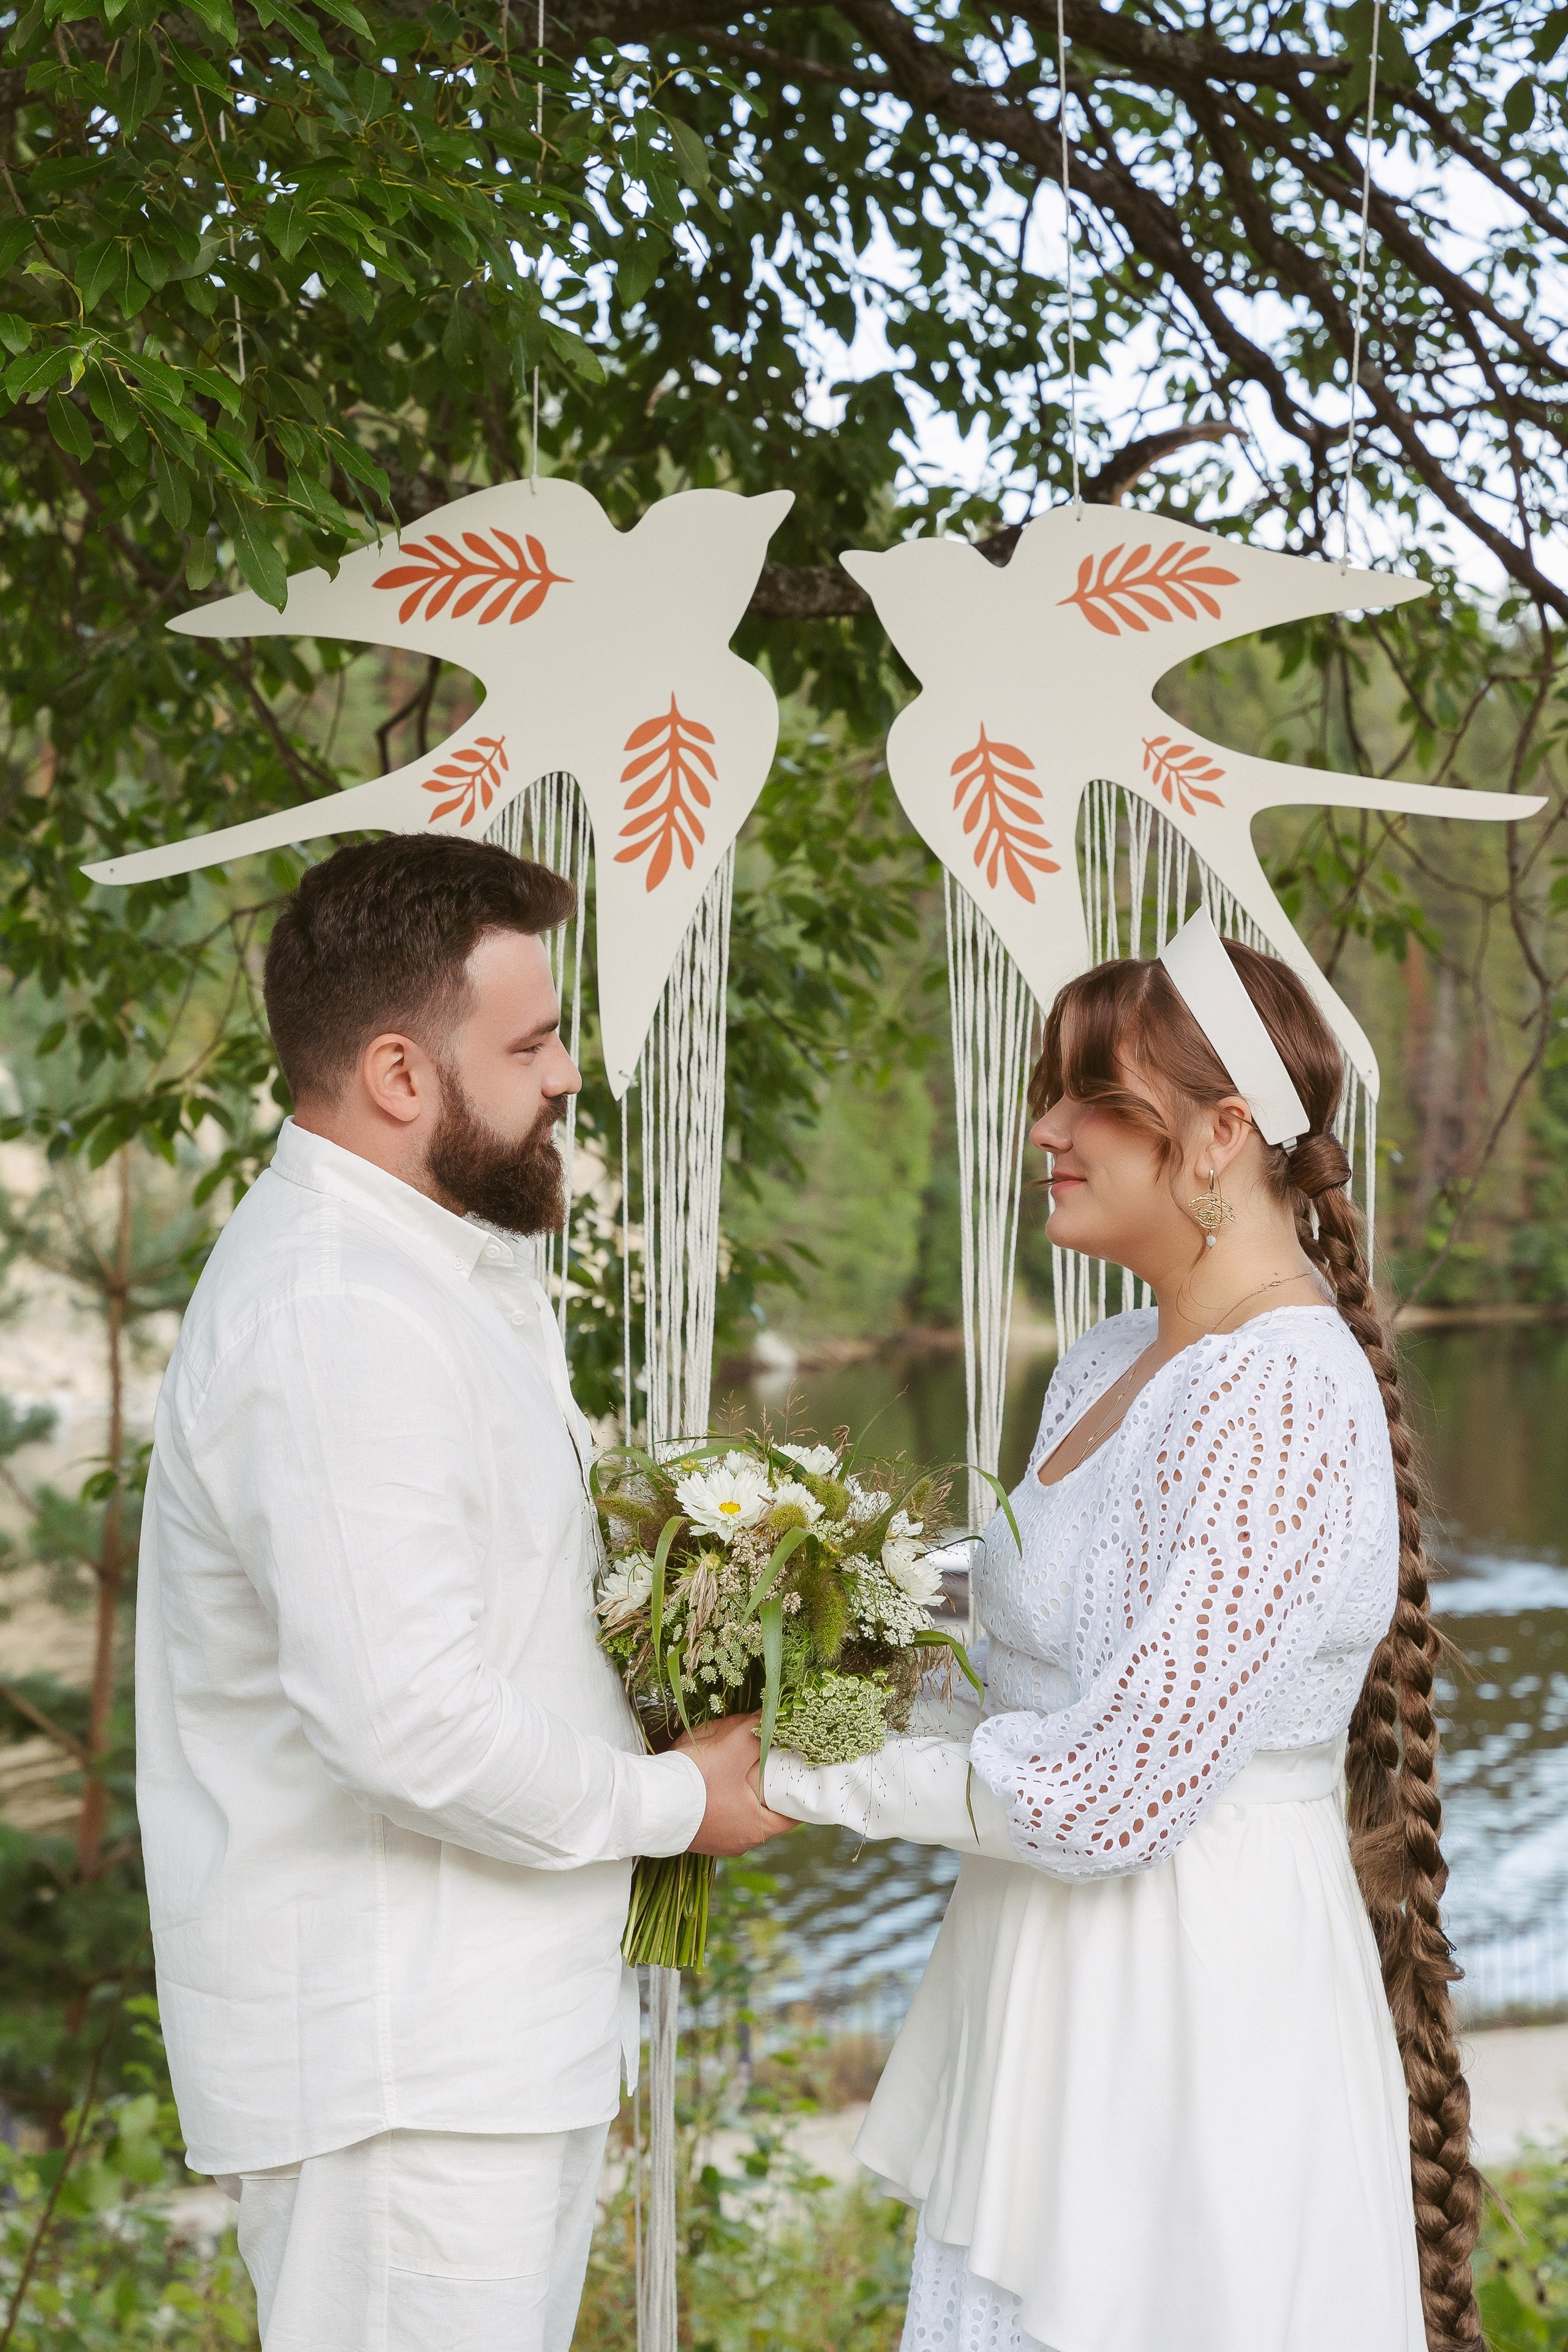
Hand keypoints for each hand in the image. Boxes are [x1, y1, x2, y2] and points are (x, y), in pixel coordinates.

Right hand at [676, 1712, 796, 1855]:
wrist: (644, 1804)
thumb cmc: (692, 1781)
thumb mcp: (730, 1748)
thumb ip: (756, 1731)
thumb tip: (772, 1715)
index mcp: (756, 1828)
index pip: (793, 1812)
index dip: (799, 1788)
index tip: (800, 1767)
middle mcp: (740, 1841)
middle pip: (766, 1806)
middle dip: (766, 1778)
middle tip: (768, 1754)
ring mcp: (718, 1840)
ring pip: (742, 1806)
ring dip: (741, 1782)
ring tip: (735, 1757)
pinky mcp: (699, 1833)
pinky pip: (720, 1810)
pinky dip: (721, 1791)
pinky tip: (711, 1773)